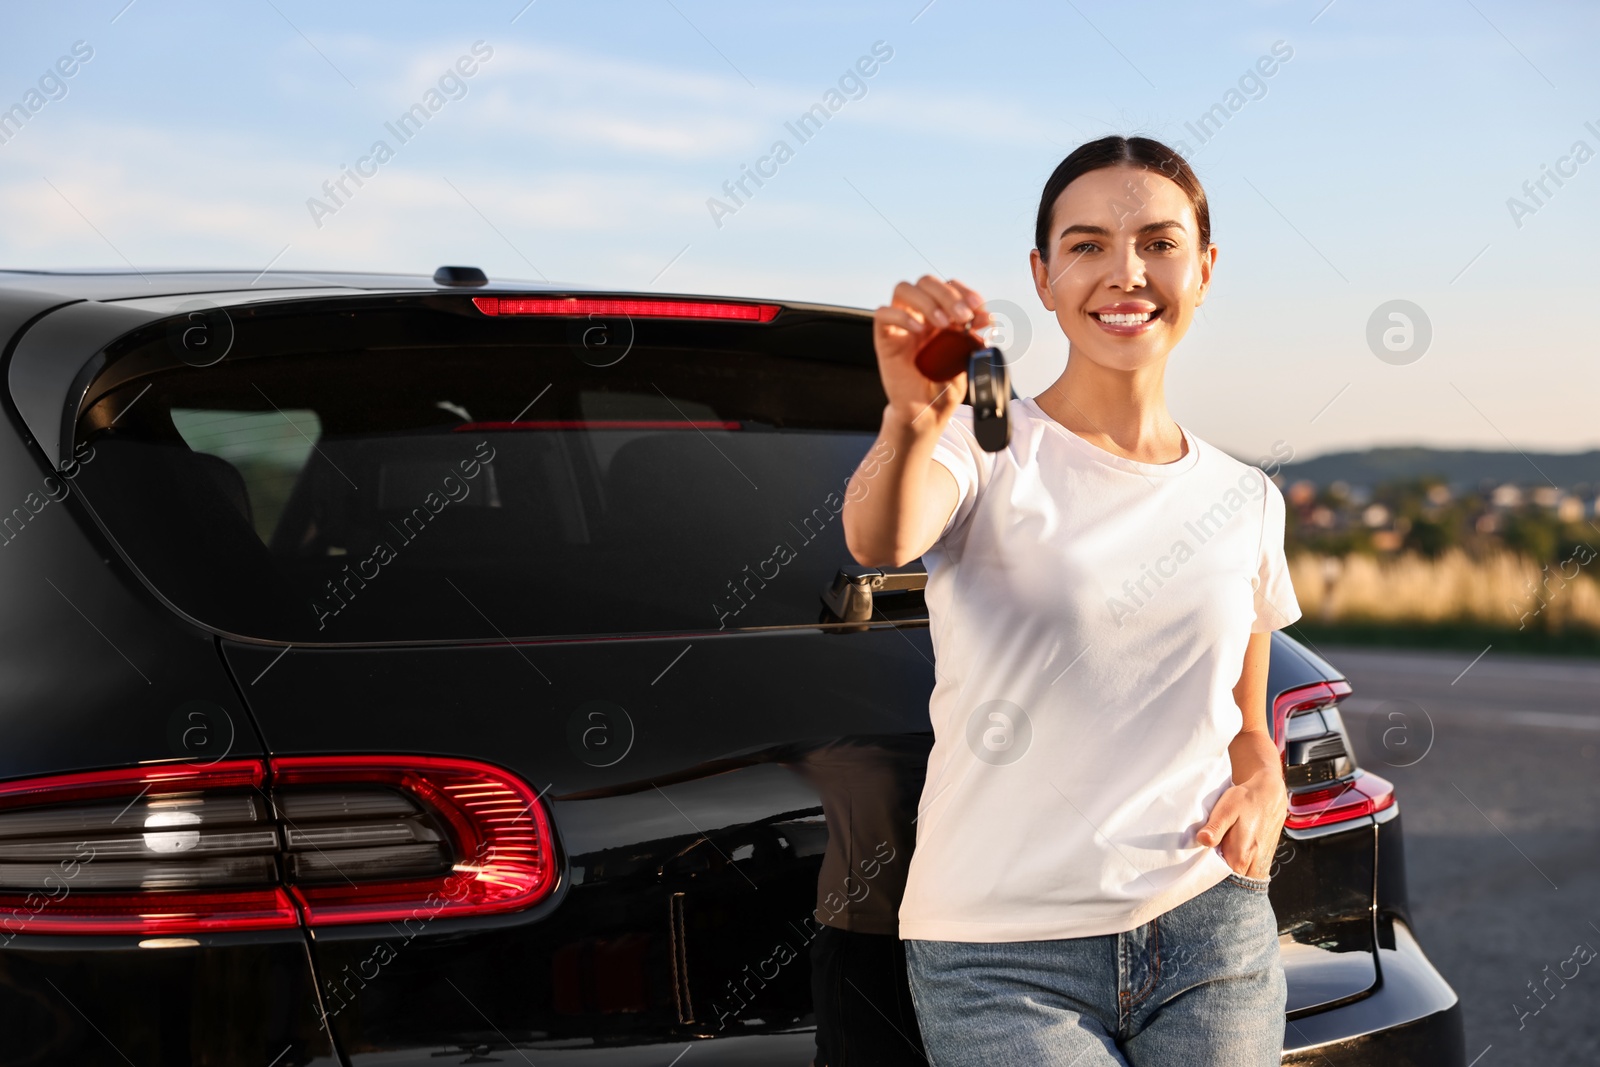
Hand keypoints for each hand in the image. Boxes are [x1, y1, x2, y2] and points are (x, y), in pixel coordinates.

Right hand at [872, 275, 992, 431]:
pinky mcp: (885, 338)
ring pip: (904, 289)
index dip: (963, 291)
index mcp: (941, 315)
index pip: (948, 286)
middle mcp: (920, 315)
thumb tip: (986, 317)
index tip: (979, 307)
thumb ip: (973, 336)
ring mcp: (901, 324)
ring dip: (927, 301)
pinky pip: (883, 313)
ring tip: (943, 324)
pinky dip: (902, 316)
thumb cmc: (944, 385)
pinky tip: (919, 331)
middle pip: (927, 282)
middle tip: (963, 317)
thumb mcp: (966, 358)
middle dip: (948, 295)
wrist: (927, 412)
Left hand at [1196, 770, 1287, 879]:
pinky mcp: (1262, 862)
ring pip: (1239, 881)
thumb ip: (1215, 827)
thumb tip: (1203, 840)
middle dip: (1215, 880)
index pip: (1219, 881)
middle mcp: (1253, 867)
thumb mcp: (1227, 810)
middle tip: (1202, 865)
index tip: (1193, 870)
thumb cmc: (1246, 801)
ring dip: (1226, 876)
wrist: (1269, 795)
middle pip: (1230, 885)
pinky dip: (1236, 872)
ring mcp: (1259, 866)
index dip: (1205, 878)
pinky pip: (1247, 875)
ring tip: (1214, 861)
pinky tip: (1226, 859)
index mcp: (1241, 857)